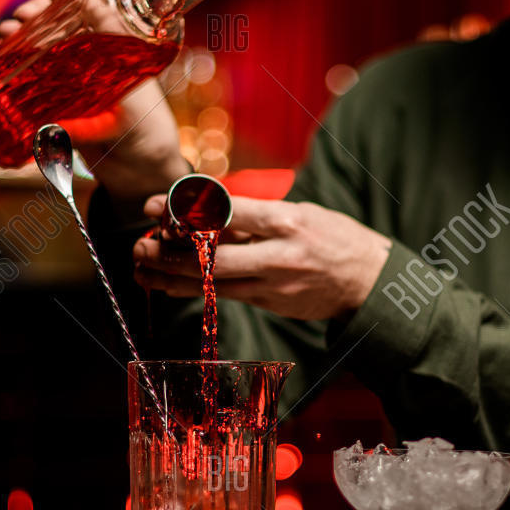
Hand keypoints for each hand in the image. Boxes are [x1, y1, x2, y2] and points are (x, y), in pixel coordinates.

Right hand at [0, 0, 187, 218]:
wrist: (142, 169)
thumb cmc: (145, 137)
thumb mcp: (121, 126)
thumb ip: (88, 129)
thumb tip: (46, 130)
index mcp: (120, 53)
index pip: (97, 12)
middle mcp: (95, 59)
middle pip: (64, 22)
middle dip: (41, 12)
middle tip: (25, 15)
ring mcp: (74, 76)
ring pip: (45, 42)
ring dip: (23, 31)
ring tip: (7, 31)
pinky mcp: (58, 97)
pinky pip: (35, 71)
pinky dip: (15, 58)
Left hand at [132, 196, 391, 320]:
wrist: (369, 282)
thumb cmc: (334, 238)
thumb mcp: (302, 213)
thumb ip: (256, 216)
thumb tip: (206, 211)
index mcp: (288, 222)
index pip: (227, 213)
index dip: (186, 211)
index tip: (156, 206)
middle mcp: (279, 256)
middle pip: (213, 257)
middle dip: (171, 253)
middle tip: (140, 245)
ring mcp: (274, 285)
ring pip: (213, 283)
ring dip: (173, 277)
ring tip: (142, 269)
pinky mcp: (272, 304)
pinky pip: (225, 295)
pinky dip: (195, 289)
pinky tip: (170, 285)